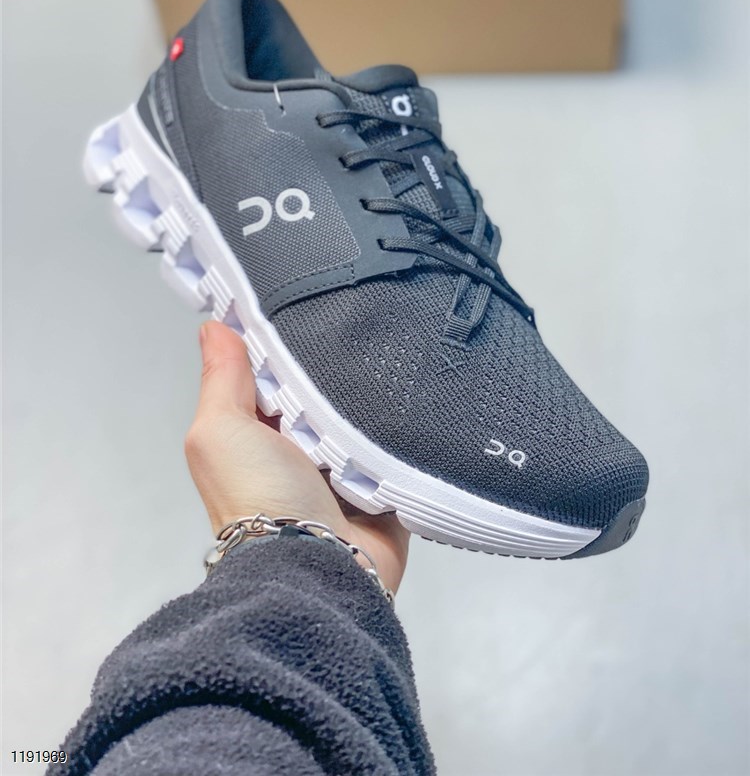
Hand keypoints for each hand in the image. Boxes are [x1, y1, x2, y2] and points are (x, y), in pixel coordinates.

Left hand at [185, 321, 409, 593]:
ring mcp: (343, 471)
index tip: (305, 299)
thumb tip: (212, 325)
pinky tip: (418, 390)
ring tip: (395, 349)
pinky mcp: (385, 487)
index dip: (283, 342)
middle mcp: (297, 451)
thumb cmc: (257, 496)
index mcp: (255, 436)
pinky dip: (404, 425)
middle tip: (361, 321)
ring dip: (373, 395)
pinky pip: (398, 444)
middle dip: (335, 366)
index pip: (273, 375)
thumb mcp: (222, 431)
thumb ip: (222, 380)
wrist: (316, 569)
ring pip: (362, 415)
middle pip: (321, 392)